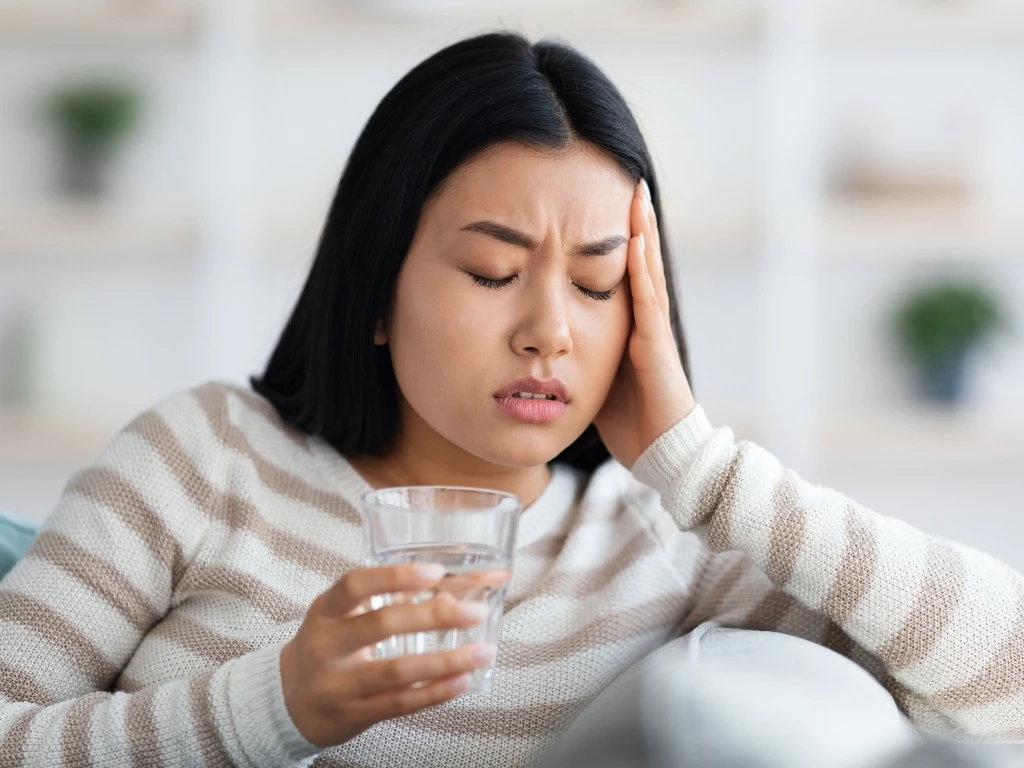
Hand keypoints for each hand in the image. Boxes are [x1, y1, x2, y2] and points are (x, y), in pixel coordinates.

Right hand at [280, 563, 505, 747]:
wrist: (290, 700)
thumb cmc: (332, 644)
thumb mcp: (348, 614)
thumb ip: (402, 595)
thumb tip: (479, 577)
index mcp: (326, 609)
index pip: (355, 585)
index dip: (395, 576)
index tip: (435, 572)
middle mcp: (327, 644)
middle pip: (381, 625)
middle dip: (433, 616)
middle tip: (475, 612)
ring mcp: (338, 683)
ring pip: (395, 671)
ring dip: (445, 661)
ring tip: (484, 652)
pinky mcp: (353, 714)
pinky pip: (399, 704)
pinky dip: (435, 693)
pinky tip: (463, 680)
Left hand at [593, 179, 695, 468]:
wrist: (661, 453)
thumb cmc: (630, 420)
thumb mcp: (596, 376)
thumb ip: (582, 352)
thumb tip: (551, 339)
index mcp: (630, 327)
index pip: (623, 273)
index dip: (618, 239)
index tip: (606, 203)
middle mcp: (645, 322)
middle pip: (639, 262)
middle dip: (635, 222)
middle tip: (629, 180)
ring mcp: (653, 332)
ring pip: (647, 272)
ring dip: (643, 232)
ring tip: (637, 195)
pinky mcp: (655, 348)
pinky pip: (648, 302)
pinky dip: (642, 270)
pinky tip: (635, 242)